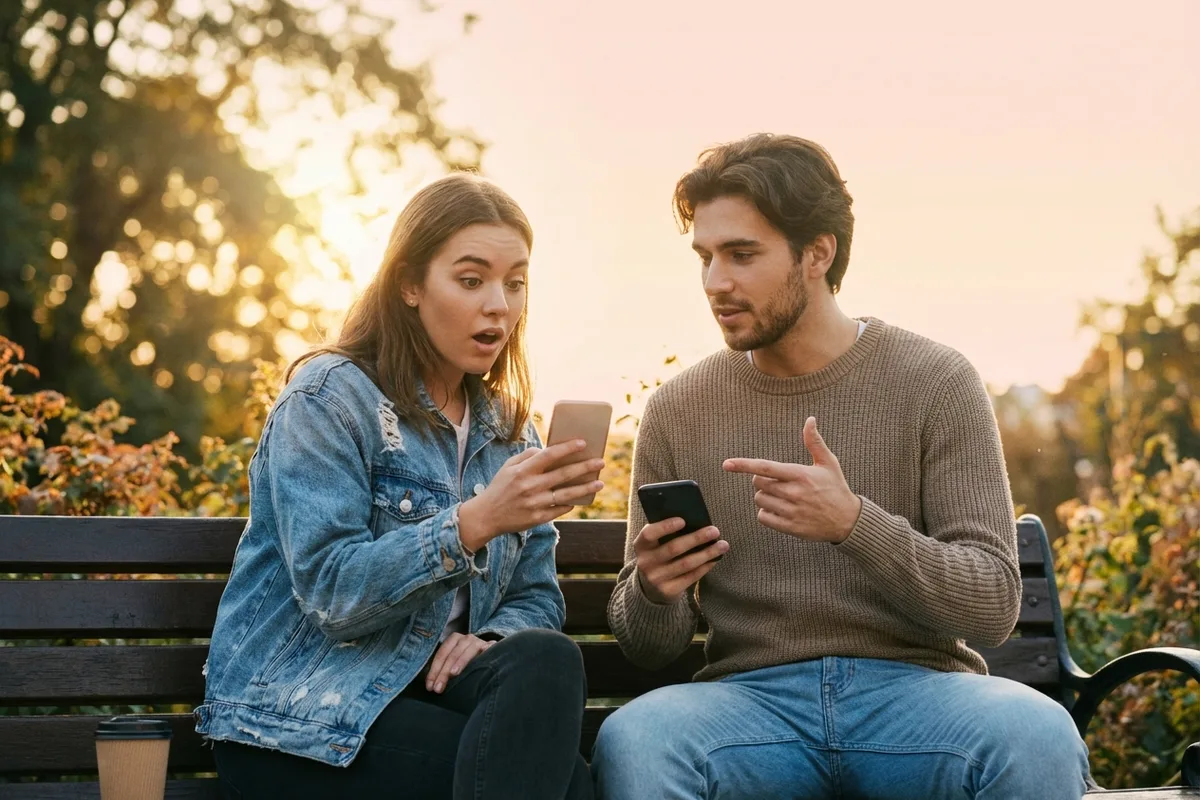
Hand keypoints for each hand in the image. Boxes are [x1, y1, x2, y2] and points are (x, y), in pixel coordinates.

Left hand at [425, 633, 492, 693]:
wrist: (493, 657)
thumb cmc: (469, 664)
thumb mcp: (455, 664)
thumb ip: (444, 670)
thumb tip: (430, 685)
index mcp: (454, 640)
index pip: (441, 654)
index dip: (434, 670)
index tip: (429, 686)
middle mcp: (465, 639)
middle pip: (451, 654)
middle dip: (443, 672)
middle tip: (438, 688)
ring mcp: (478, 641)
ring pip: (465, 650)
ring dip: (458, 662)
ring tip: (452, 674)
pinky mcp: (490, 646)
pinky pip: (482, 651)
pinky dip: (478, 658)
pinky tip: (474, 667)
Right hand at [458, 440, 604, 549]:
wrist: (486, 516)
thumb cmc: (500, 487)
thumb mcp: (508, 467)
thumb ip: (527, 456)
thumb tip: (548, 450)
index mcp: (522, 471)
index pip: (549, 455)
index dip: (567, 448)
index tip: (583, 443)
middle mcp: (530, 487)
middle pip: (563, 475)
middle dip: (584, 467)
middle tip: (601, 462)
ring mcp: (534, 504)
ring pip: (566, 495)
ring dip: (585, 488)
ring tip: (600, 483)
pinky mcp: (537, 519)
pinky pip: (559, 510)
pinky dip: (570, 504)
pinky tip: (580, 499)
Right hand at [633, 517, 727, 603]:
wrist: (650, 587)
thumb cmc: (659, 556)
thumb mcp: (655, 545)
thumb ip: (666, 534)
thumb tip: (696, 522)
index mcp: (641, 546)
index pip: (649, 534)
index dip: (665, 526)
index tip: (683, 520)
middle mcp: (645, 563)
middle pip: (673, 548)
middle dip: (696, 538)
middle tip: (714, 531)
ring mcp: (656, 578)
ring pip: (686, 563)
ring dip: (707, 553)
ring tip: (722, 545)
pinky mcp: (668, 590)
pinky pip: (691, 576)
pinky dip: (705, 566)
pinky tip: (715, 559)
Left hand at [722, 416, 861, 543]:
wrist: (848, 521)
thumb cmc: (836, 488)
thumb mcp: (828, 463)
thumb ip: (814, 442)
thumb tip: (810, 419)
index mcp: (800, 474)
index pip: (765, 467)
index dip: (743, 464)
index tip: (726, 464)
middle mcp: (794, 493)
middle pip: (758, 483)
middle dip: (761, 480)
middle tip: (777, 481)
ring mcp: (791, 512)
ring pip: (760, 500)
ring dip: (764, 496)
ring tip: (780, 495)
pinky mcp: (790, 527)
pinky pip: (763, 517)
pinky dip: (766, 513)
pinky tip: (779, 509)